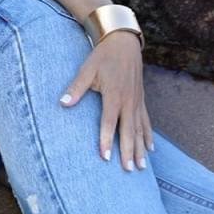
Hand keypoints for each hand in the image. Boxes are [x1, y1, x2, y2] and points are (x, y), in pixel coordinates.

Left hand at [59, 30, 152, 171]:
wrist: (123, 43)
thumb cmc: (102, 57)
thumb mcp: (87, 69)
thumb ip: (76, 88)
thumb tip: (63, 103)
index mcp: (114, 95)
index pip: (109, 122)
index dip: (106, 140)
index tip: (105, 157)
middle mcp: (128, 101)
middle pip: (128, 131)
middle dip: (128, 151)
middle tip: (127, 170)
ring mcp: (137, 101)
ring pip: (140, 130)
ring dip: (140, 149)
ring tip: (140, 167)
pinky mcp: (141, 100)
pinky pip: (147, 122)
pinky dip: (148, 136)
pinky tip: (150, 149)